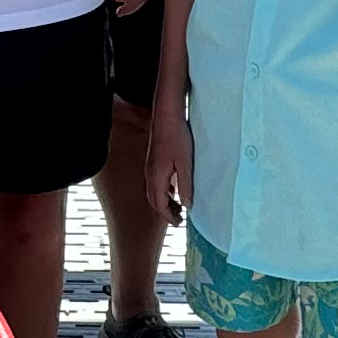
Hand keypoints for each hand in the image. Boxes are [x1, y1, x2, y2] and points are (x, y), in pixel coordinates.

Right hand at [144, 107, 191, 225]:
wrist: (166, 115)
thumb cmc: (177, 137)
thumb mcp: (185, 163)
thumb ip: (185, 185)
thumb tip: (187, 205)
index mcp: (157, 177)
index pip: (160, 204)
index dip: (169, 216)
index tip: (179, 223)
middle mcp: (150, 174)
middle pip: (154, 200)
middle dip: (165, 212)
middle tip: (179, 219)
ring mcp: (150, 167)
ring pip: (153, 192)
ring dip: (164, 202)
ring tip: (178, 207)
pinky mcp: (153, 160)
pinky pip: (155, 183)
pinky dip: (163, 191)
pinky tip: (173, 189)